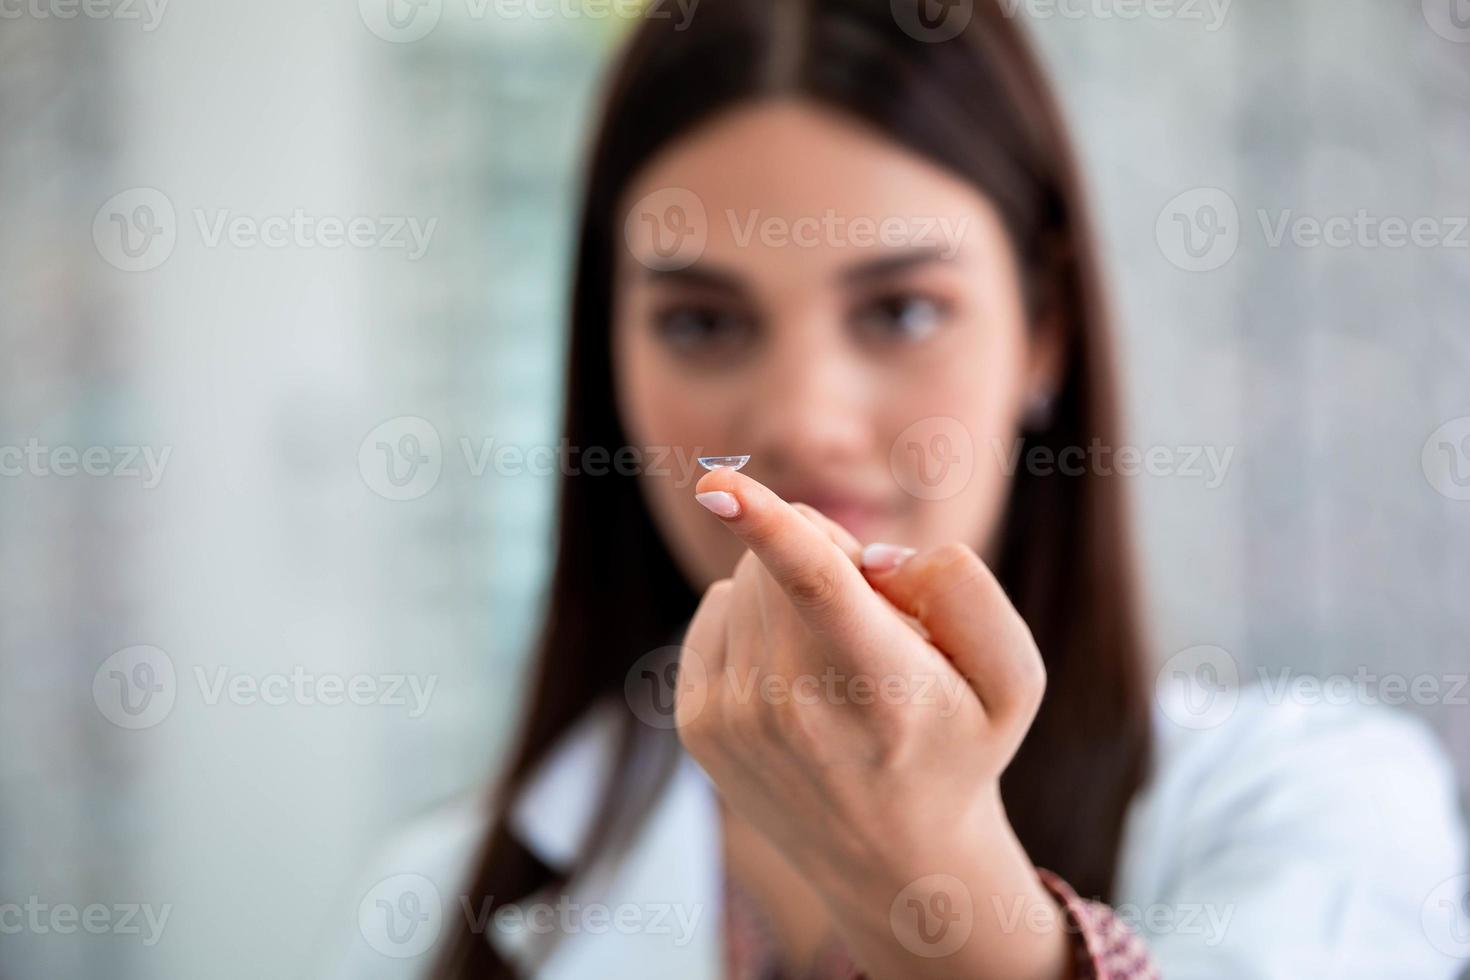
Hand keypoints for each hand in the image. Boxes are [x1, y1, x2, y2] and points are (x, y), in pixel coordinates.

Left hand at [679, 468, 1068, 979]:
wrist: (894, 860)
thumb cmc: (959, 747)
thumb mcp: (1012, 677)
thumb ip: (963, 590)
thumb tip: (869, 558)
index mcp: (880, 688)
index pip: (816, 584)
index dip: (766, 521)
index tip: (715, 483)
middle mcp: (793, 707)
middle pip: (780, 559)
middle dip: (826, 558)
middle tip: (873, 624)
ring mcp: (734, 719)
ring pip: (745, 580)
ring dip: (789, 594)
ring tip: (837, 664)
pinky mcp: (696, 724)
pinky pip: (717, 610)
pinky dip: (755, 621)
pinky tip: (794, 675)